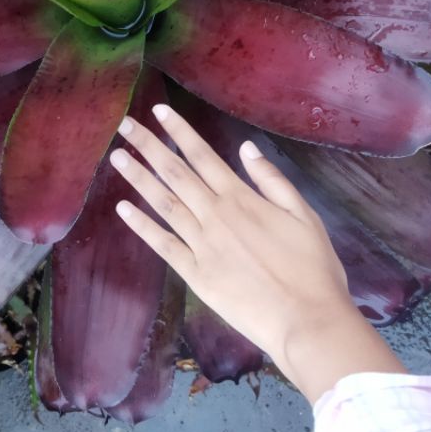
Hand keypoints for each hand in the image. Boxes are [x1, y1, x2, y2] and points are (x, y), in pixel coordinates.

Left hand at [110, 104, 404, 403]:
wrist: (306, 320)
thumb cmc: (313, 267)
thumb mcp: (304, 214)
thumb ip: (271, 179)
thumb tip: (247, 147)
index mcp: (241, 198)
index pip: (202, 156)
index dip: (179, 131)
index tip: (158, 111)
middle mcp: (215, 215)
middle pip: (176, 173)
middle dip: (149, 146)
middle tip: (125, 126)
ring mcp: (201, 244)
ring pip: (164, 203)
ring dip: (139, 178)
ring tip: (117, 157)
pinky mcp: (195, 274)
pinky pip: (163, 244)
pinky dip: (142, 225)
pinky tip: (122, 209)